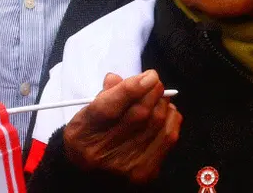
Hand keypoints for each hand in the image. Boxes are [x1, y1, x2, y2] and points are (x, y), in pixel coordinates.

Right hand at [62, 70, 181, 183]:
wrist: (90, 177)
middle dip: (152, 91)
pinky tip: (166, 112)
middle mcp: (101, 153)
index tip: (149, 75)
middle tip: (154, 81)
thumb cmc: (90, 139)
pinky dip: (171, 118)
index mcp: (81, 134)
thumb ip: (104, 95)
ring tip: (158, 97)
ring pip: (156, 122)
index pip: (108, 107)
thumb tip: (118, 78)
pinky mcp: (144, 172)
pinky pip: (168, 136)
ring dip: (162, 103)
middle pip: (138, 113)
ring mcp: (124, 165)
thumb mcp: (85, 116)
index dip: (133, 88)